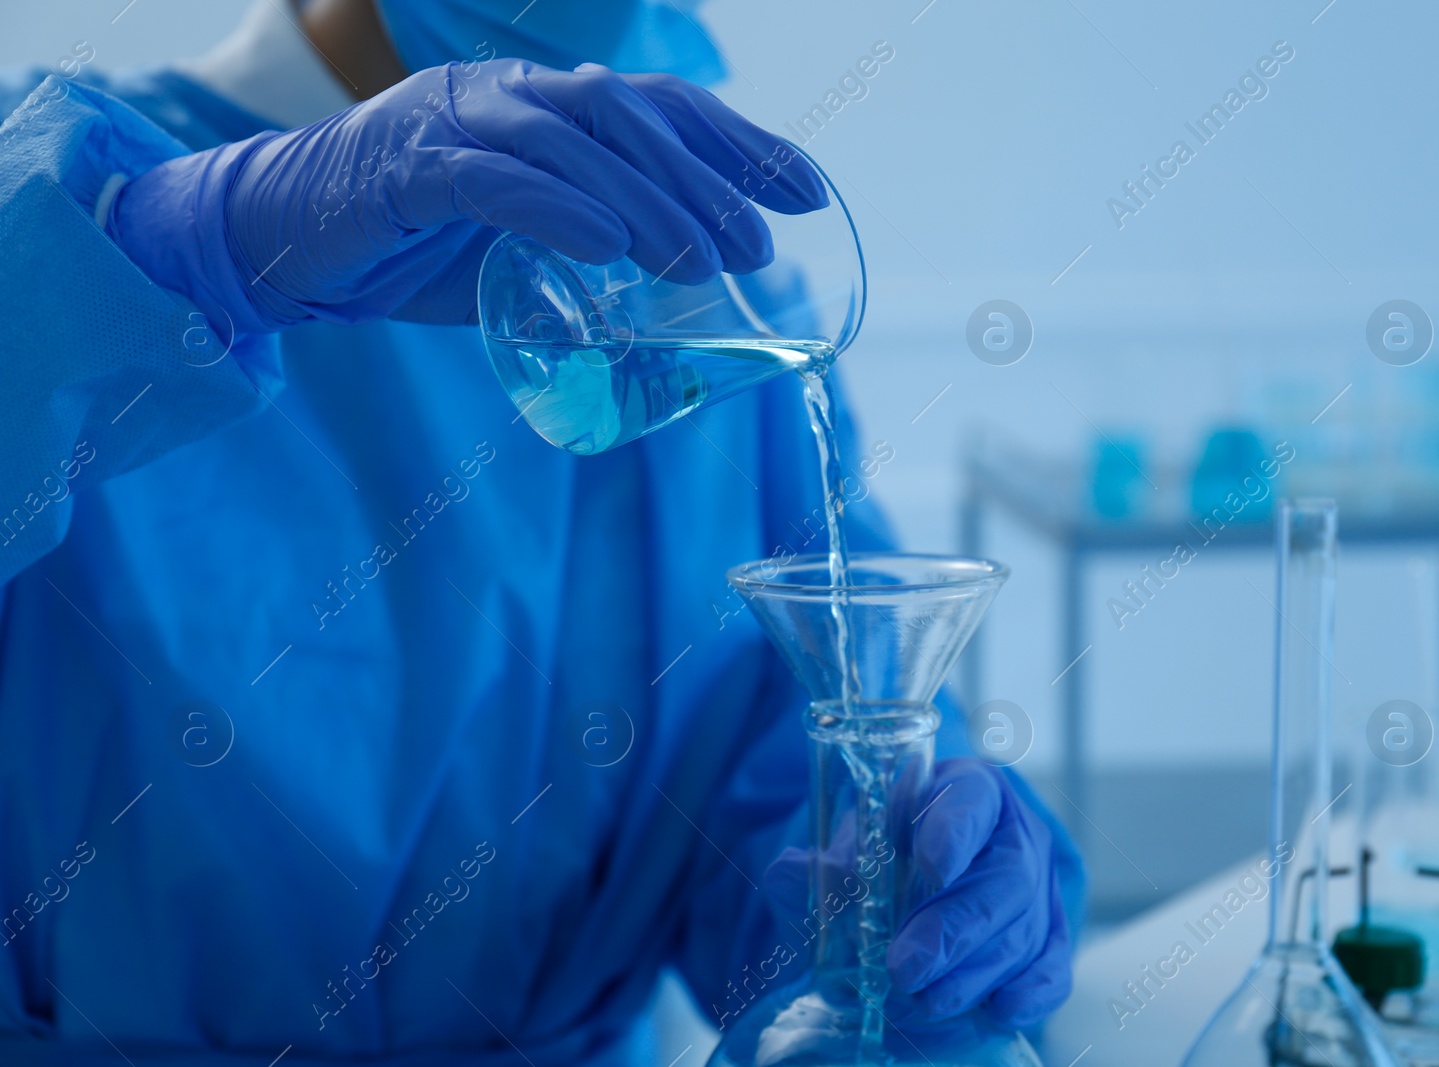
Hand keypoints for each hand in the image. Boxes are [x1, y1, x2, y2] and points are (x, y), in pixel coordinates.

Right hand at [107, 59, 826, 331]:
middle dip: (706, 183)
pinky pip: (492, 180)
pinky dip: (554, 210)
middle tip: (757, 253)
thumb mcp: (526, 244)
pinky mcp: (407, 168)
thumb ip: (591, 251)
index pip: (664, 109)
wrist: (287, 238)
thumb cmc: (418, 245)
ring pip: (572, 143)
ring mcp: (457, 122)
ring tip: (700, 264)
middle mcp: (512, 96)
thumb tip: (680, 307)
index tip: (808, 195)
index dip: (741, 144)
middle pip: (630, 119)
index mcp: (549, 107)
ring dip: (647, 202)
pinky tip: (607, 249)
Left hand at [765, 759, 1072, 1029]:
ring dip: (974, 971)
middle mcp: (1012, 835)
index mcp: (967, 791)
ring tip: (925, 1001)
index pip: (969, 801)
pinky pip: (1052, 965)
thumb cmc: (891, 856)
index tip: (931, 866)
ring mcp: (1040, 887)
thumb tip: (789, 874)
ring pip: (1024, 928)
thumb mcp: (855, 850)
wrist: (927, 878)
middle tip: (904, 967)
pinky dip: (1030, 992)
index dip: (953, 832)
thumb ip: (823, 865)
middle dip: (953, 928)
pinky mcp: (1050, 936)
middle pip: (1003, 878)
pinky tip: (997, 1010)